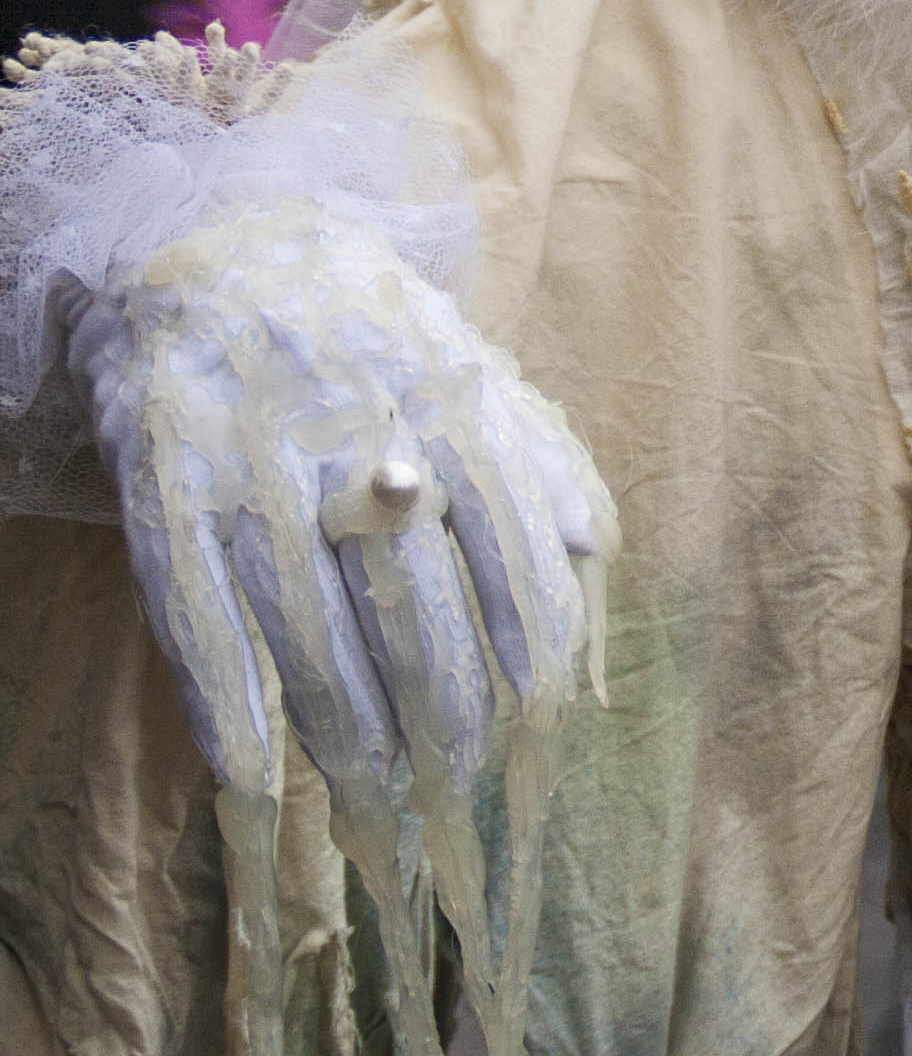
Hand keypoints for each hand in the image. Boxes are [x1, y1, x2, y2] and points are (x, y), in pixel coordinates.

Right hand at [70, 197, 612, 805]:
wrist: (223, 246)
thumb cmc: (368, 335)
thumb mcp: (471, 372)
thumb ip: (541, 458)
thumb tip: (596, 552)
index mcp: (458, 417)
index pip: (517, 572)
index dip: (525, 676)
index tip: (534, 744)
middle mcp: (366, 447)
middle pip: (418, 622)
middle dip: (444, 728)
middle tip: (457, 797)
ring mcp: (263, 471)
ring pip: (316, 636)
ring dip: (349, 741)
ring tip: (377, 809)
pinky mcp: (171, 490)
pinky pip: (203, 617)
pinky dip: (229, 707)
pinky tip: (254, 777)